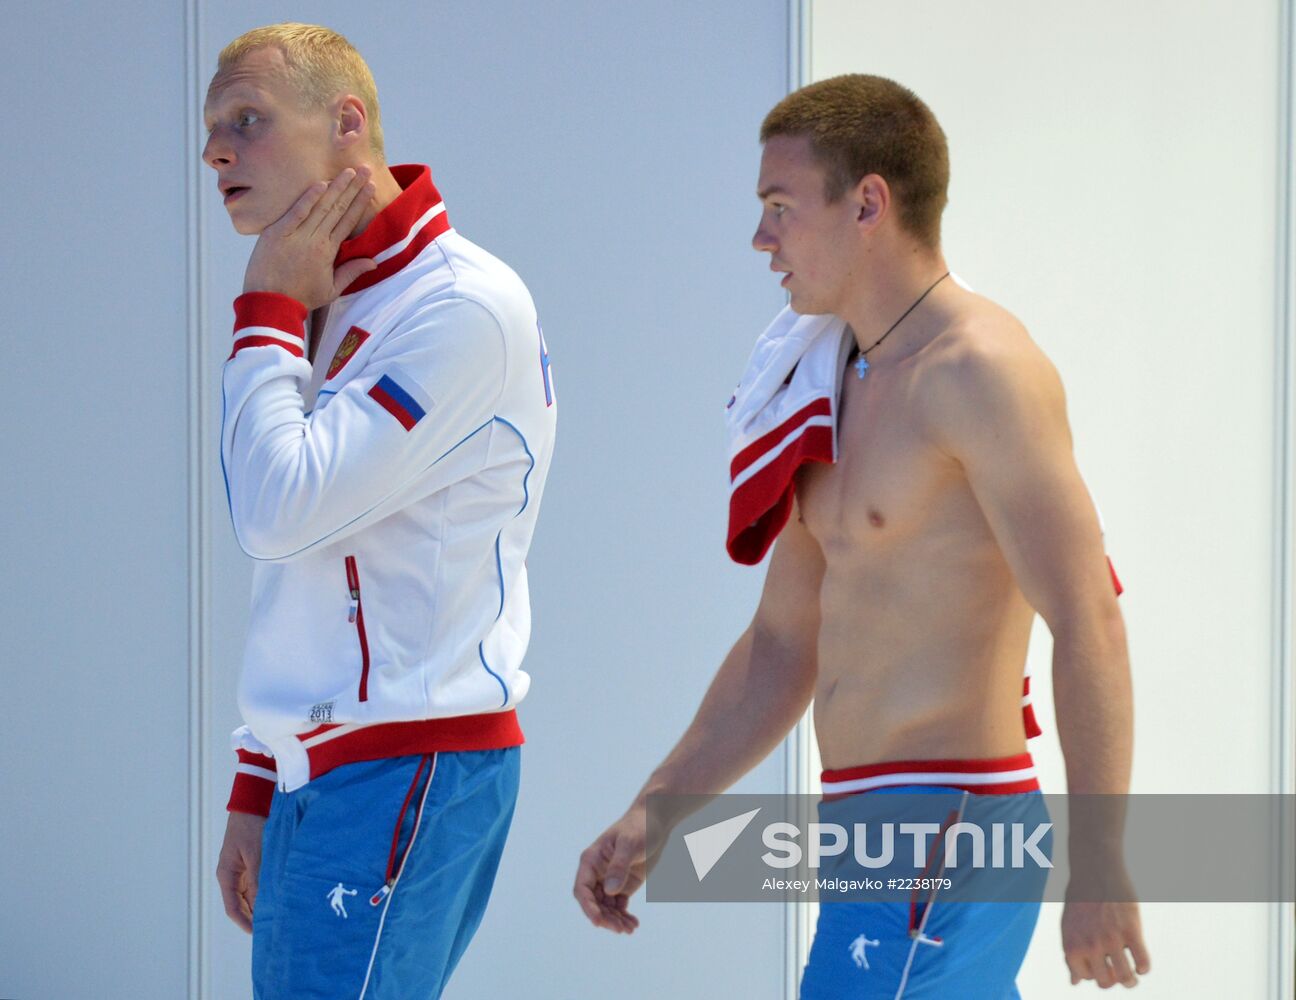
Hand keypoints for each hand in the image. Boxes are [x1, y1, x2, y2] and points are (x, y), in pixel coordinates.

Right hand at [216, 811, 266, 933]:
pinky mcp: (253, 863)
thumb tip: (262, 904)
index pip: (233, 908)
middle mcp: (233, 876)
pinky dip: (266, 892)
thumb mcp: (256, 854)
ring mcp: (242, 870)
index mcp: (227, 875)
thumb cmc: (251, 826)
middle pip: (242, 905)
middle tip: (273, 929)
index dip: (245, 923)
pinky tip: (279, 897)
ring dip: (261, 905)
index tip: (258, 934)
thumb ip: (259, 878)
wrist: (253, 803)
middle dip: (254, 917)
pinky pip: (258, 884)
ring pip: (251, 896)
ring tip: (278, 916)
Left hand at [242, 167, 377, 308]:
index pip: (348, 222)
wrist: (270, 303)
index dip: (360, 203)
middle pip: (338, 209)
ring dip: (336, 187)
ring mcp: (296, 235)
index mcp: (328, 252)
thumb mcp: (331, 290)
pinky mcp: (277, 233)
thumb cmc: (300, 298)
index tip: (370, 187)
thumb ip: (351, 272)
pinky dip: (308, 198)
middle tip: (365, 170)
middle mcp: (315, 240)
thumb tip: (374, 262)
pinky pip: (296, 212)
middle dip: (353, 188)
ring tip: (348, 171)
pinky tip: (320, 183)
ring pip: (320, 207)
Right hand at [574, 804, 658, 933]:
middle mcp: (597, 872)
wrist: (655, 820)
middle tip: (620, 929)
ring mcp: (610, 880)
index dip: (588, 907)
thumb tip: (610, 891)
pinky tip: (633, 924)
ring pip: (606, 907)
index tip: (598, 922)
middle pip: (594, 902)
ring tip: (630, 929)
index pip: (582, 889)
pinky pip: (619, 906)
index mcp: (591, 860)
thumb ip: (619, 866)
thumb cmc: (639, 826)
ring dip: (615, 920)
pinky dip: (624, 916)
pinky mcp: (623, 885)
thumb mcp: (629, 844)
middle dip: (605, 917)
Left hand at [1061, 897, 1150, 988]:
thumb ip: (1072, 956)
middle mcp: (1090, 946)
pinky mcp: (1131, 930)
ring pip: (1126, 978)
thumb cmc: (1081, 900)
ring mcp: (1111, 939)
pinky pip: (1143, 962)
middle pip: (1105, 982)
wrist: (1094, 871)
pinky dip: (1144, 968)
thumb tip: (1074, 984)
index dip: (1095, 974)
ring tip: (1133, 974)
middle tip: (1119, 973)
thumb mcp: (1069, 927)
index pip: (1085, 977)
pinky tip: (1142, 964)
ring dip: (1131, 981)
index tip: (1102, 966)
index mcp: (1072, 945)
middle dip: (1113, 981)